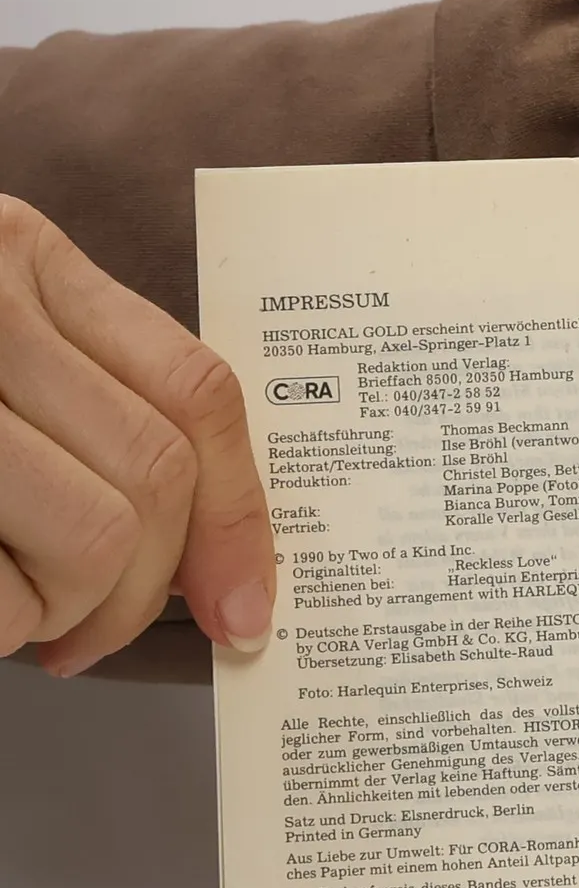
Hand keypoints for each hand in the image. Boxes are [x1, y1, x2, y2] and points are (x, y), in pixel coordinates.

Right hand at [0, 196, 273, 675]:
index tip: (245, 608)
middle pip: (154, 477)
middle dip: (145, 589)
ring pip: (91, 535)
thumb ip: (84, 402)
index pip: (194, 392)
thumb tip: (216, 555)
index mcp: (17, 255)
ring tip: (16, 617)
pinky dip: (0, 623)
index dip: (240, 517)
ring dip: (69, 612)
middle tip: (86, 632)